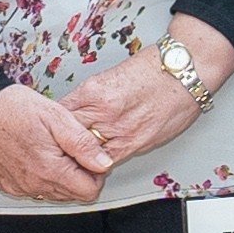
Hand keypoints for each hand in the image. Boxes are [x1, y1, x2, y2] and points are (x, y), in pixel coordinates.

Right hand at [0, 84, 111, 205]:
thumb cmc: (12, 108)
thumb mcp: (56, 116)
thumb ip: (83, 143)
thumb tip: (103, 163)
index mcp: (50, 169)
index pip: (89, 191)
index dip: (95, 173)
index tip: (89, 156)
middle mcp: (34, 184)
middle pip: (72, 195)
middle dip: (78, 175)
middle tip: (69, 149)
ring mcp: (19, 186)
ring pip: (54, 193)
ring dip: (60, 177)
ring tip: (51, 149)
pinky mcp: (7, 184)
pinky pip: (34, 189)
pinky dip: (40, 176)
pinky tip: (35, 155)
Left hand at [64, 17, 233, 170]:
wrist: (185, 71)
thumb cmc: (154, 69)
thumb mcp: (111, 76)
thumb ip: (92, 96)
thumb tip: (76, 109)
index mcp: (93, 91)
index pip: (60, 114)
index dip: (52, 125)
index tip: (48, 130)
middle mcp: (103, 112)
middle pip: (67, 136)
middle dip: (60, 144)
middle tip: (54, 150)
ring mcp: (119, 131)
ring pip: (85, 153)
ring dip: (78, 157)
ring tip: (72, 160)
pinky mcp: (135, 144)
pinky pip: (107, 161)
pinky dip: (98, 164)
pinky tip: (95, 163)